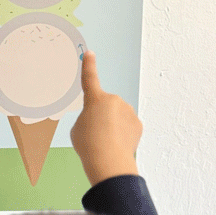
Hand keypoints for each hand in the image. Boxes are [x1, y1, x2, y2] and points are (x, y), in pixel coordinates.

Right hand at [70, 51, 141, 185]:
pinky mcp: (137, 123)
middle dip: (100, 117)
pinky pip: (127, 125)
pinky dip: (122, 133)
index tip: (90, 53)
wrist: (108, 161)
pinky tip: (116, 144)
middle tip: (94, 134)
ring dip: (111, 126)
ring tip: (105, 141)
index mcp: (95, 99)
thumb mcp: (77, 128)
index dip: (88, 65)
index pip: (89, 78)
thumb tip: (98, 120)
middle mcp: (114, 100)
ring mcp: (128, 111)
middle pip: (104, 106)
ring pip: (116, 116)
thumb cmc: (89, 145)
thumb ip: (87, 118)